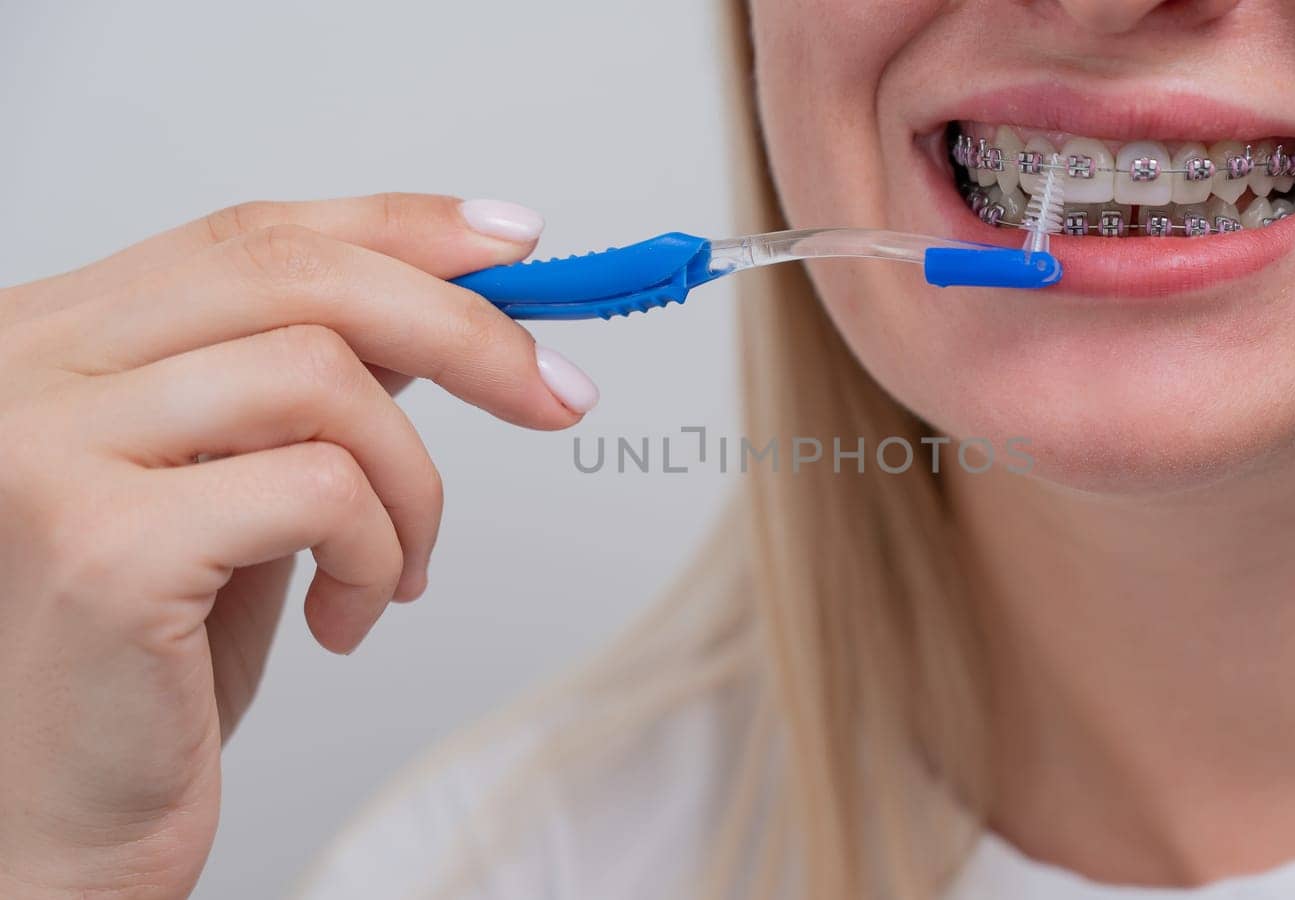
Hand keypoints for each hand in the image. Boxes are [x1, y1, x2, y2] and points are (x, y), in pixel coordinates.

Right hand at [0, 194, 588, 896]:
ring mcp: (47, 446)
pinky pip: (320, 488)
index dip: (401, 227)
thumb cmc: (147, 668)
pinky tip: (350, 618)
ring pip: (324, 378)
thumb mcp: (241, 493)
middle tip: (557, 395)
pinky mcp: (100, 542)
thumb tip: (443, 309)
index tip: (514, 246)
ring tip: (400, 573)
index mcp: (61, 338)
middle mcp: (28, 369)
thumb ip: (309, 393)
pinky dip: (378, 553)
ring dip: (415, 486)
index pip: (253, 236)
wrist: (59, 823)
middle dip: (465, 329)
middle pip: (296, 279)